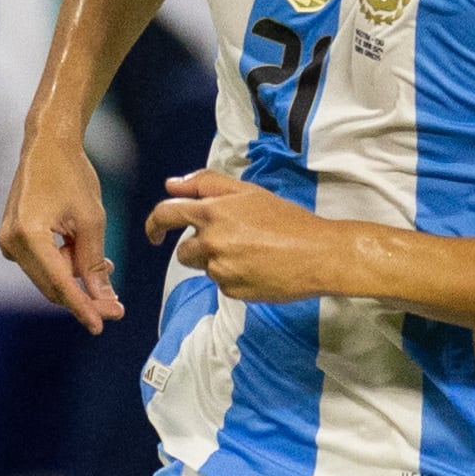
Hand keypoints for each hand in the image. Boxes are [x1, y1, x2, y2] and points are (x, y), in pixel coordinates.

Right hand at [0, 129, 120, 328]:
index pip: (60, 283)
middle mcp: (12, 242)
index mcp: (29, 235)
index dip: (83, 307)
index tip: (101, 325)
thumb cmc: (71, 175)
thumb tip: (103, 299)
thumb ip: (94, 263)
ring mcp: (9, 242)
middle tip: (116, 307)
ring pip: (50, 277)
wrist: (47, 146)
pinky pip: (43, 265)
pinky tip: (87, 257)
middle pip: (52, 286)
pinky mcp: (14, 240)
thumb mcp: (92, 220)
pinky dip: (66, 265)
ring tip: (105, 266)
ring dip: (77, 278)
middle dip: (84, 298)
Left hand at [146, 169, 341, 303]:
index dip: (155, 224)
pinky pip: (222, 285)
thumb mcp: (248, 191)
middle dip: (199, 247)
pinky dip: (235, 278)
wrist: (320, 255)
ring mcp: (221, 270)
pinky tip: (259, 269)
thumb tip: (171, 185)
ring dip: (218, 262)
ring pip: (204, 268)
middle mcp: (211, 243)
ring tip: (251, 254)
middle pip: (183, 251)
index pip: (166, 215)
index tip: (155, 233)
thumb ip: (206, 183)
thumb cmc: (289, 220)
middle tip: (232, 242)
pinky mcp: (232, 291)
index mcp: (213, 212)